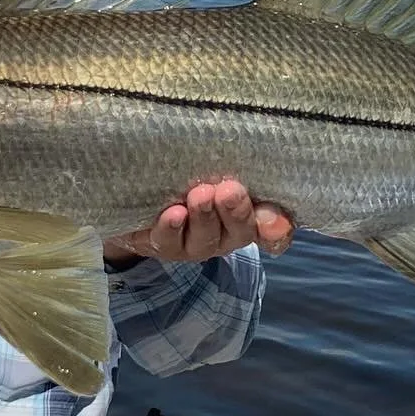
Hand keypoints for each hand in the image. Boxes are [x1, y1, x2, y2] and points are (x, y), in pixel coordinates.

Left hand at [102, 180, 293, 266]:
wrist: (137, 197)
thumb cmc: (190, 178)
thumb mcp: (219, 171)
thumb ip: (245, 176)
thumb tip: (270, 196)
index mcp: (246, 217)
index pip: (273, 230)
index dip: (276, 229)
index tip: (274, 220)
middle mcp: (222, 235)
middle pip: (238, 231)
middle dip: (236, 211)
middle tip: (231, 191)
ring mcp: (191, 243)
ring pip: (204, 238)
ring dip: (204, 217)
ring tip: (200, 196)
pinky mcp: (160, 244)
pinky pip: (167, 239)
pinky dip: (171, 227)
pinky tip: (173, 213)